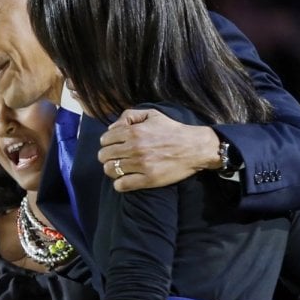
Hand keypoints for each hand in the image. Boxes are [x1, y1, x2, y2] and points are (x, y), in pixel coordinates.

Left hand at [98, 108, 221, 191]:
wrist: (195, 147)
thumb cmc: (172, 130)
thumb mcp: (152, 115)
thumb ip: (129, 116)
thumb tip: (111, 128)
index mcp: (134, 131)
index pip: (105, 140)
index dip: (107, 143)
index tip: (113, 146)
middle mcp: (134, 147)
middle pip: (104, 156)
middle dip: (107, 157)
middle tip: (116, 158)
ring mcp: (141, 164)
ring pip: (110, 170)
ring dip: (112, 170)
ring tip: (120, 169)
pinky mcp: (148, 179)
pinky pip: (121, 185)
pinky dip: (119, 184)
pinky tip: (125, 180)